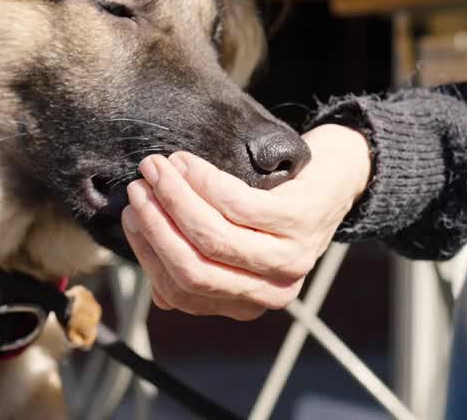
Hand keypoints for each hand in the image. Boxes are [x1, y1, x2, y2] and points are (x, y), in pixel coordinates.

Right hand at [120, 124, 370, 320]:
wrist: (337, 175)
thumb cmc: (274, 204)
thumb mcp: (234, 239)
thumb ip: (196, 256)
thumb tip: (149, 263)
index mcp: (246, 304)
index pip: (180, 292)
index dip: (148, 252)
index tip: (129, 215)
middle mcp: (270, 290)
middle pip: (192, 269)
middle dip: (155, 225)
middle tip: (137, 187)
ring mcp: (289, 258)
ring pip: (212, 236)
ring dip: (174, 198)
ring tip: (156, 168)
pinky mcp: (300, 222)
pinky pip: (237, 205)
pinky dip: (202, 181)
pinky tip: (187, 163)